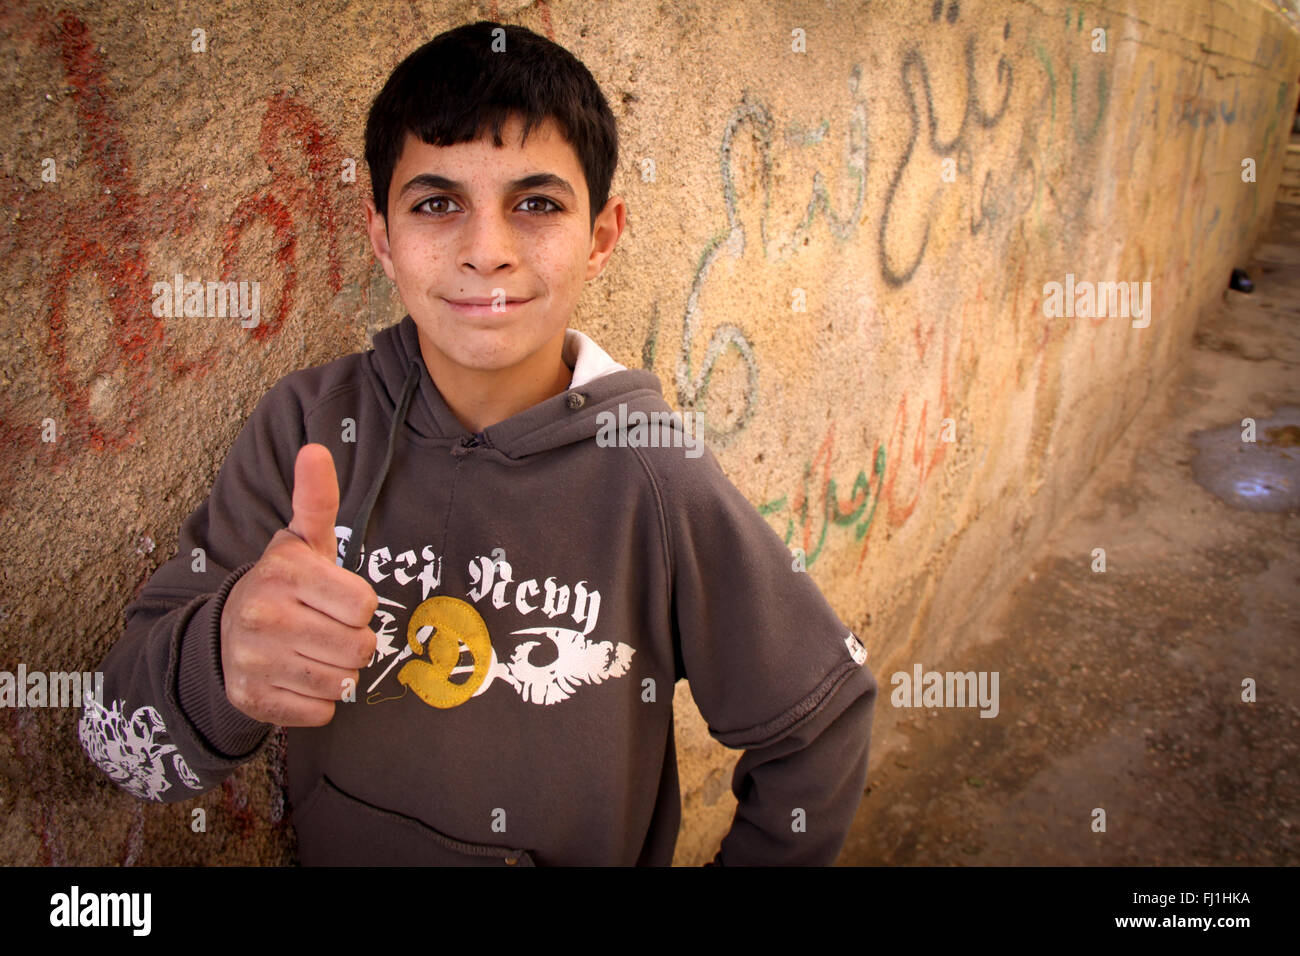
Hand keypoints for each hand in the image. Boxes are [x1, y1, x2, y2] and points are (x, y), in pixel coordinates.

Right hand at [219, 443, 378, 724]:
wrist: (224, 637)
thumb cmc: (283, 586)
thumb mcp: (300, 542)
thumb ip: (314, 500)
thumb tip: (315, 449)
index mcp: (283, 574)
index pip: (363, 604)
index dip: (357, 605)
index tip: (335, 600)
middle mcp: (264, 617)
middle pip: (358, 648)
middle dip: (352, 642)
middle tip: (326, 630)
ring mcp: (255, 662)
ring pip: (342, 682)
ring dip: (337, 672)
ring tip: (312, 652)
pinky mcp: (253, 701)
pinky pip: (321, 712)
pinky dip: (318, 701)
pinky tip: (298, 678)